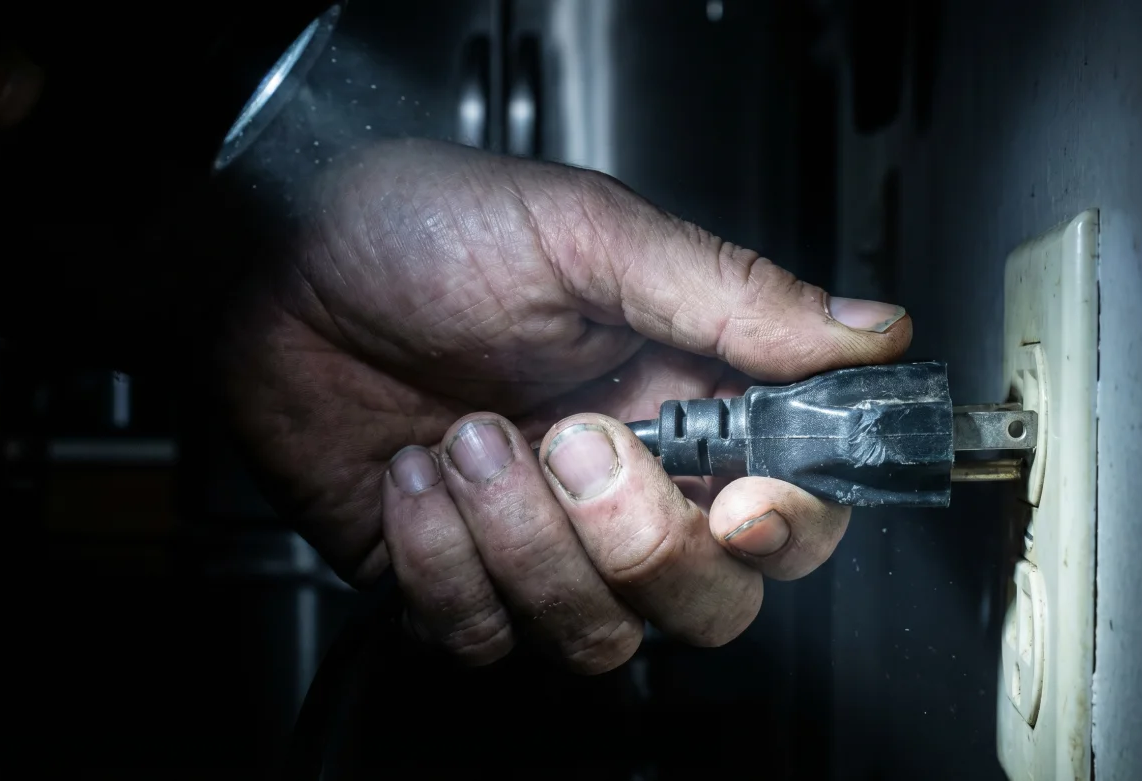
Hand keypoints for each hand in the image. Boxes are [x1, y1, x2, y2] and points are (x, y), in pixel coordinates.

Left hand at [224, 139, 911, 672]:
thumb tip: (869, 331)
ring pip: (597, 634)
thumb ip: (734, 298)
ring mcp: (538, 544)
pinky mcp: (454, 582)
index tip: (742, 501)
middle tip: (575, 444)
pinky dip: (440, 559)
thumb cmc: (422, 230)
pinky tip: (410, 474)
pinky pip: (481, 635)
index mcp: (681, 401)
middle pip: (710, 602)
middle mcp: (621, 487)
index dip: (786, 525)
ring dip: (523, 539)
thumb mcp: (588, 237)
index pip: (792, 506)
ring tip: (465, 433)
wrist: (272, 268)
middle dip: (643, 544)